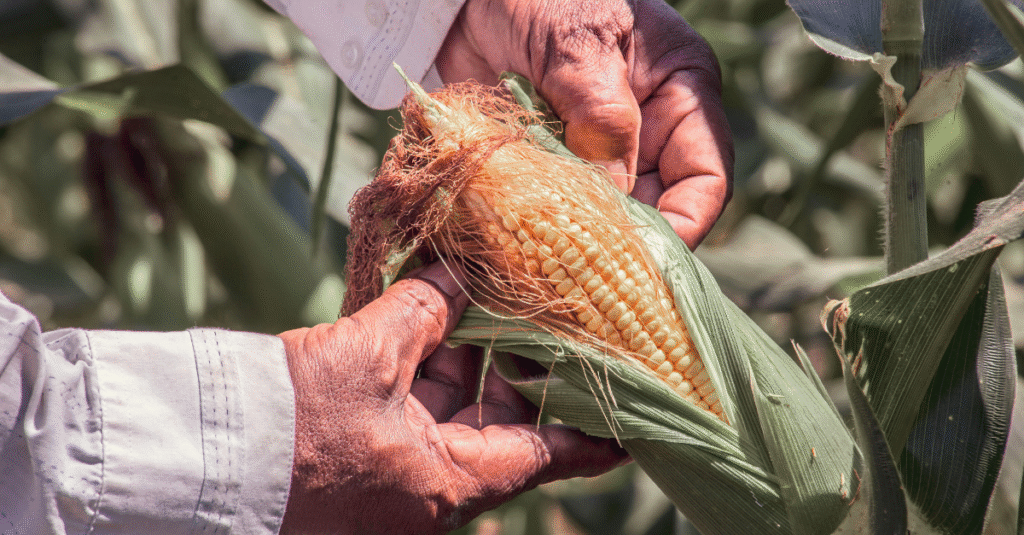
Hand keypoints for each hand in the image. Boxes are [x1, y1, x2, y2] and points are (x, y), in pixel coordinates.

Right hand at [278, 261, 626, 533]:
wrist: (201, 456)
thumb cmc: (292, 422)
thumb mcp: (368, 357)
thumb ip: (424, 311)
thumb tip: (459, 276)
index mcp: (454, 481)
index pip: (552, 455)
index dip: (598, 431)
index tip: (639, 410)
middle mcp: (433, 484)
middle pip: (501, 420)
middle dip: (521, 364)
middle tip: (555, 312)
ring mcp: (396, 469)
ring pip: (453, 406)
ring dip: (467, 352)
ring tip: (494, 293)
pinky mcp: (361, 447)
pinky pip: (410, 404)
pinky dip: (424, 360)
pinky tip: (434, 310)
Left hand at [437, 0, 732, 247]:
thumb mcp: (579, 45)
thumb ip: (602, 117)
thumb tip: (614, 197)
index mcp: (680, 97)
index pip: (706, 179)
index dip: (685, 225)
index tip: (646, 261)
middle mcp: (645, 134)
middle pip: (654, 212)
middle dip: (623, 247)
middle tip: (586, 280)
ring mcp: (593, 153)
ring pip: (600, 221)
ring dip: (574, 246)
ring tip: (547, 271)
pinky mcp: (546, 166)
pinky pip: (551, 213)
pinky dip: (534, 233)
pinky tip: (513, 250)